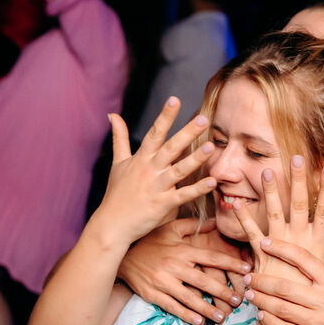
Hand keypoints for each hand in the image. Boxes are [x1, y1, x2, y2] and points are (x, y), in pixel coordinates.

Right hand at [90, 97, 216, 246]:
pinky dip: (197, 189)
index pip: (155, 133)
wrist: (112, 224)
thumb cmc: (116, 193)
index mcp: (141, 159)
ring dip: (195, 158)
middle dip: (186, 133)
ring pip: (179, 170)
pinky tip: (212, 181)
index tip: (175, 99)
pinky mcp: (162, 205)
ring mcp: (156, 188)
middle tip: (203, 119)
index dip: (165, 116)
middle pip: (170, 148)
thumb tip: (113, 115)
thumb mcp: (117, 163)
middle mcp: (149, 170)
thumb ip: (119, 138)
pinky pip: (183, 196)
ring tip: (211, 146)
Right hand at [119, 218, 251, 324]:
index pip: (211, 257)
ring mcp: (164, 282)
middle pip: (204, 281)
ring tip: (222, 316)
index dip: (230, 264)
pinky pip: (172, 306)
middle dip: (223, 292)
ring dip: (207, 309)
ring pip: (190, 298)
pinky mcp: (153, 294)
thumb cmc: (150, 241)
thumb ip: (194, 225)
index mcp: (182, 250)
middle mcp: (175, 267)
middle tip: (239, 300)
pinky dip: (186, 315)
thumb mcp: (171, 228)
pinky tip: (198, 322)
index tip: (247, 270)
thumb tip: (216, 220)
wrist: (121, 255)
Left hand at [231, 155, 323, 285]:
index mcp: (321, 246)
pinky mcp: (263, 263)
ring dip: (270, 193)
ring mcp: (282, 251)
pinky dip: (243, 221)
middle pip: (300, 207)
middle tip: (297, 158)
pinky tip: (236, 204)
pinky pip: (250, 239)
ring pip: (274, 217)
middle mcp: (302, 245)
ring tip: (266, 172)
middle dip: (299, 181)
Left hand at [247, 228, 323, 324]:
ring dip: (262, 300)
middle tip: (250, 275)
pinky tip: (262, 315)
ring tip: (249, 293)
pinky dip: (271, 322)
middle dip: (263, 280)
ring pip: (282, 309)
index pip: (304, 260)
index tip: (266, 243)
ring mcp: (318, 324)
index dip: (282, 249)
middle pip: (285, 287)